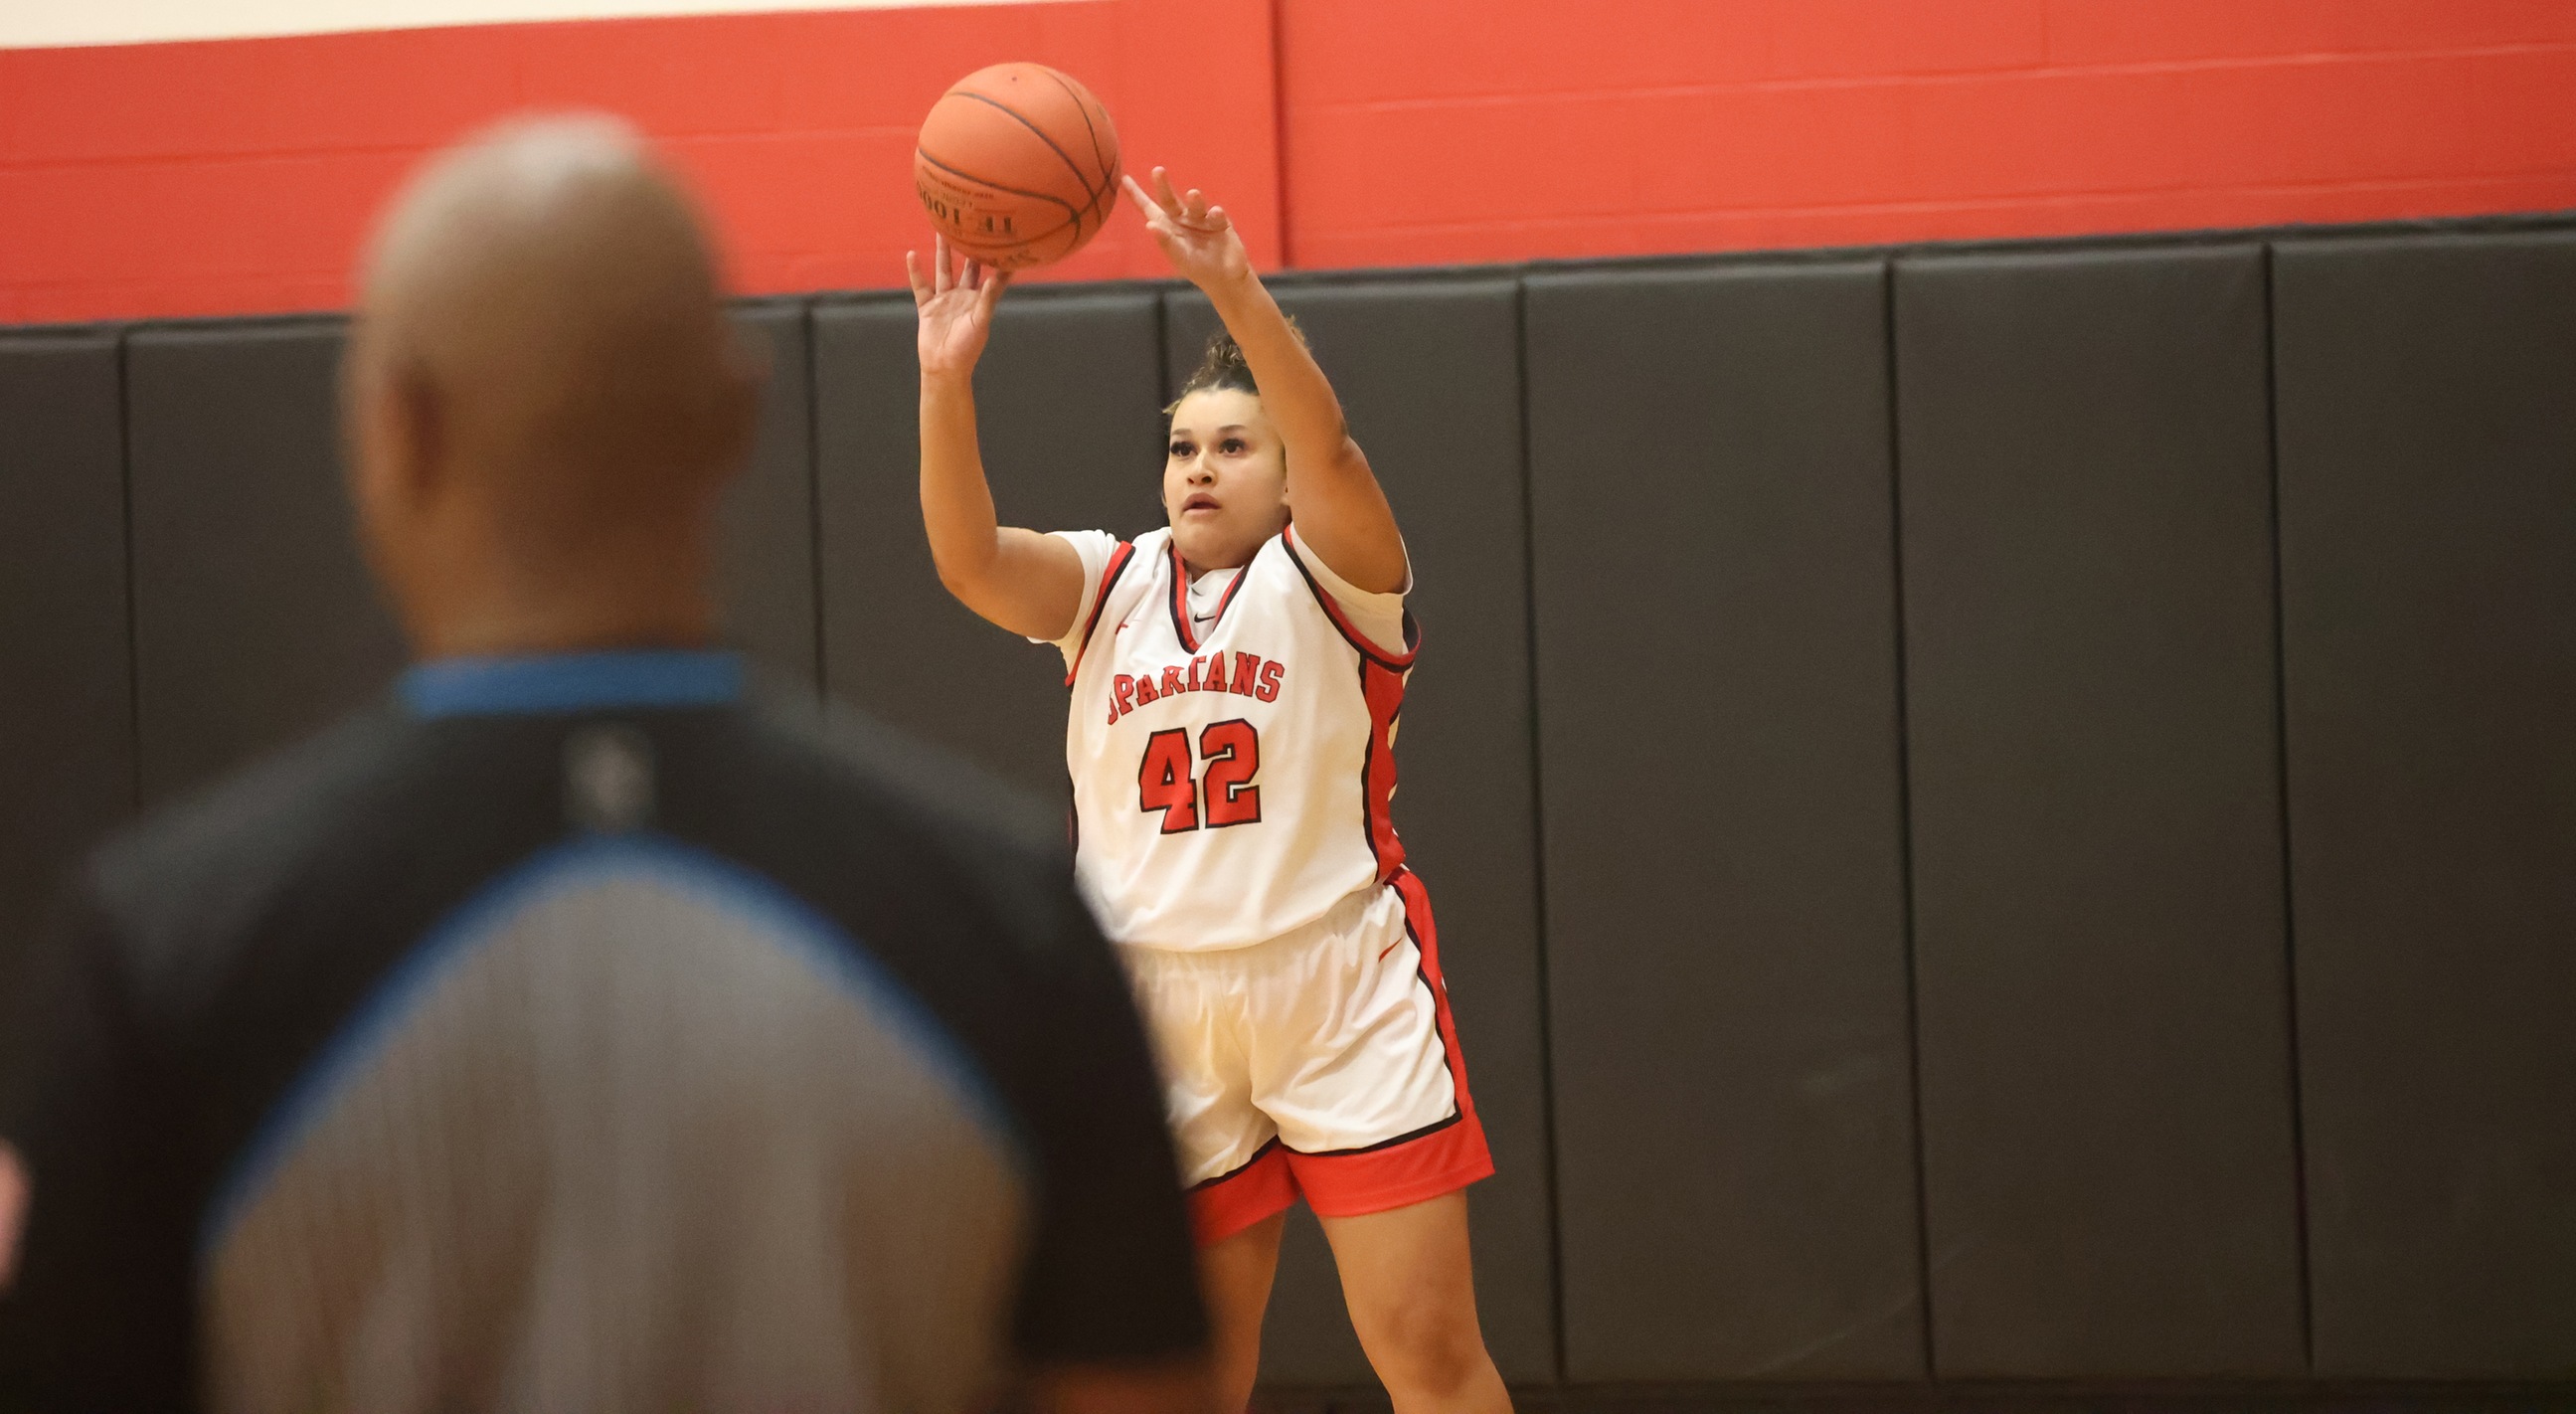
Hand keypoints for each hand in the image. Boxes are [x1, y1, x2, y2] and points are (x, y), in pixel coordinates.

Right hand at [908, 234, 1008, 380]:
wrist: (944, 366)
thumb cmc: (968, 347)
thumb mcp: (981, 320)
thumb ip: (989, 298)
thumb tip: (999, 275)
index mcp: (980, 300)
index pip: (991, 275)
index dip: (997, 260)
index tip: (1003, 240)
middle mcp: (963, 296)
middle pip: (966, 266)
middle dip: (968, 247)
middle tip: (971, 225)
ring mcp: (944, 300)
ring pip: (943, 270)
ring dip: (942, 252)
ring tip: (941, 230)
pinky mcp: (927, 306)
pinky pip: (920, 284)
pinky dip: (915, 270)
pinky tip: (911, 253)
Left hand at [1123, 167, 1251, 291]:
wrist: (1226, 278)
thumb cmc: (1198, 269)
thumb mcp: (1180, 257)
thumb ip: (1166, 242)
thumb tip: (1149, 225)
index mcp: (1168, 227)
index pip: (1149, 209)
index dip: (1136, 195)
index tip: (1123, 179)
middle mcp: (1182, 219)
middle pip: (1170, 200)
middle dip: (1163, 186)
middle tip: (1157, 170)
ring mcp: (1201, 219)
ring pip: (1195, 205)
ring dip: (1195, 199)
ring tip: (1193, 194)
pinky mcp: (1220, 222)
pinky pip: (1216, 215)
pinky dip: (1215, 213)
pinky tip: (1216, 213)